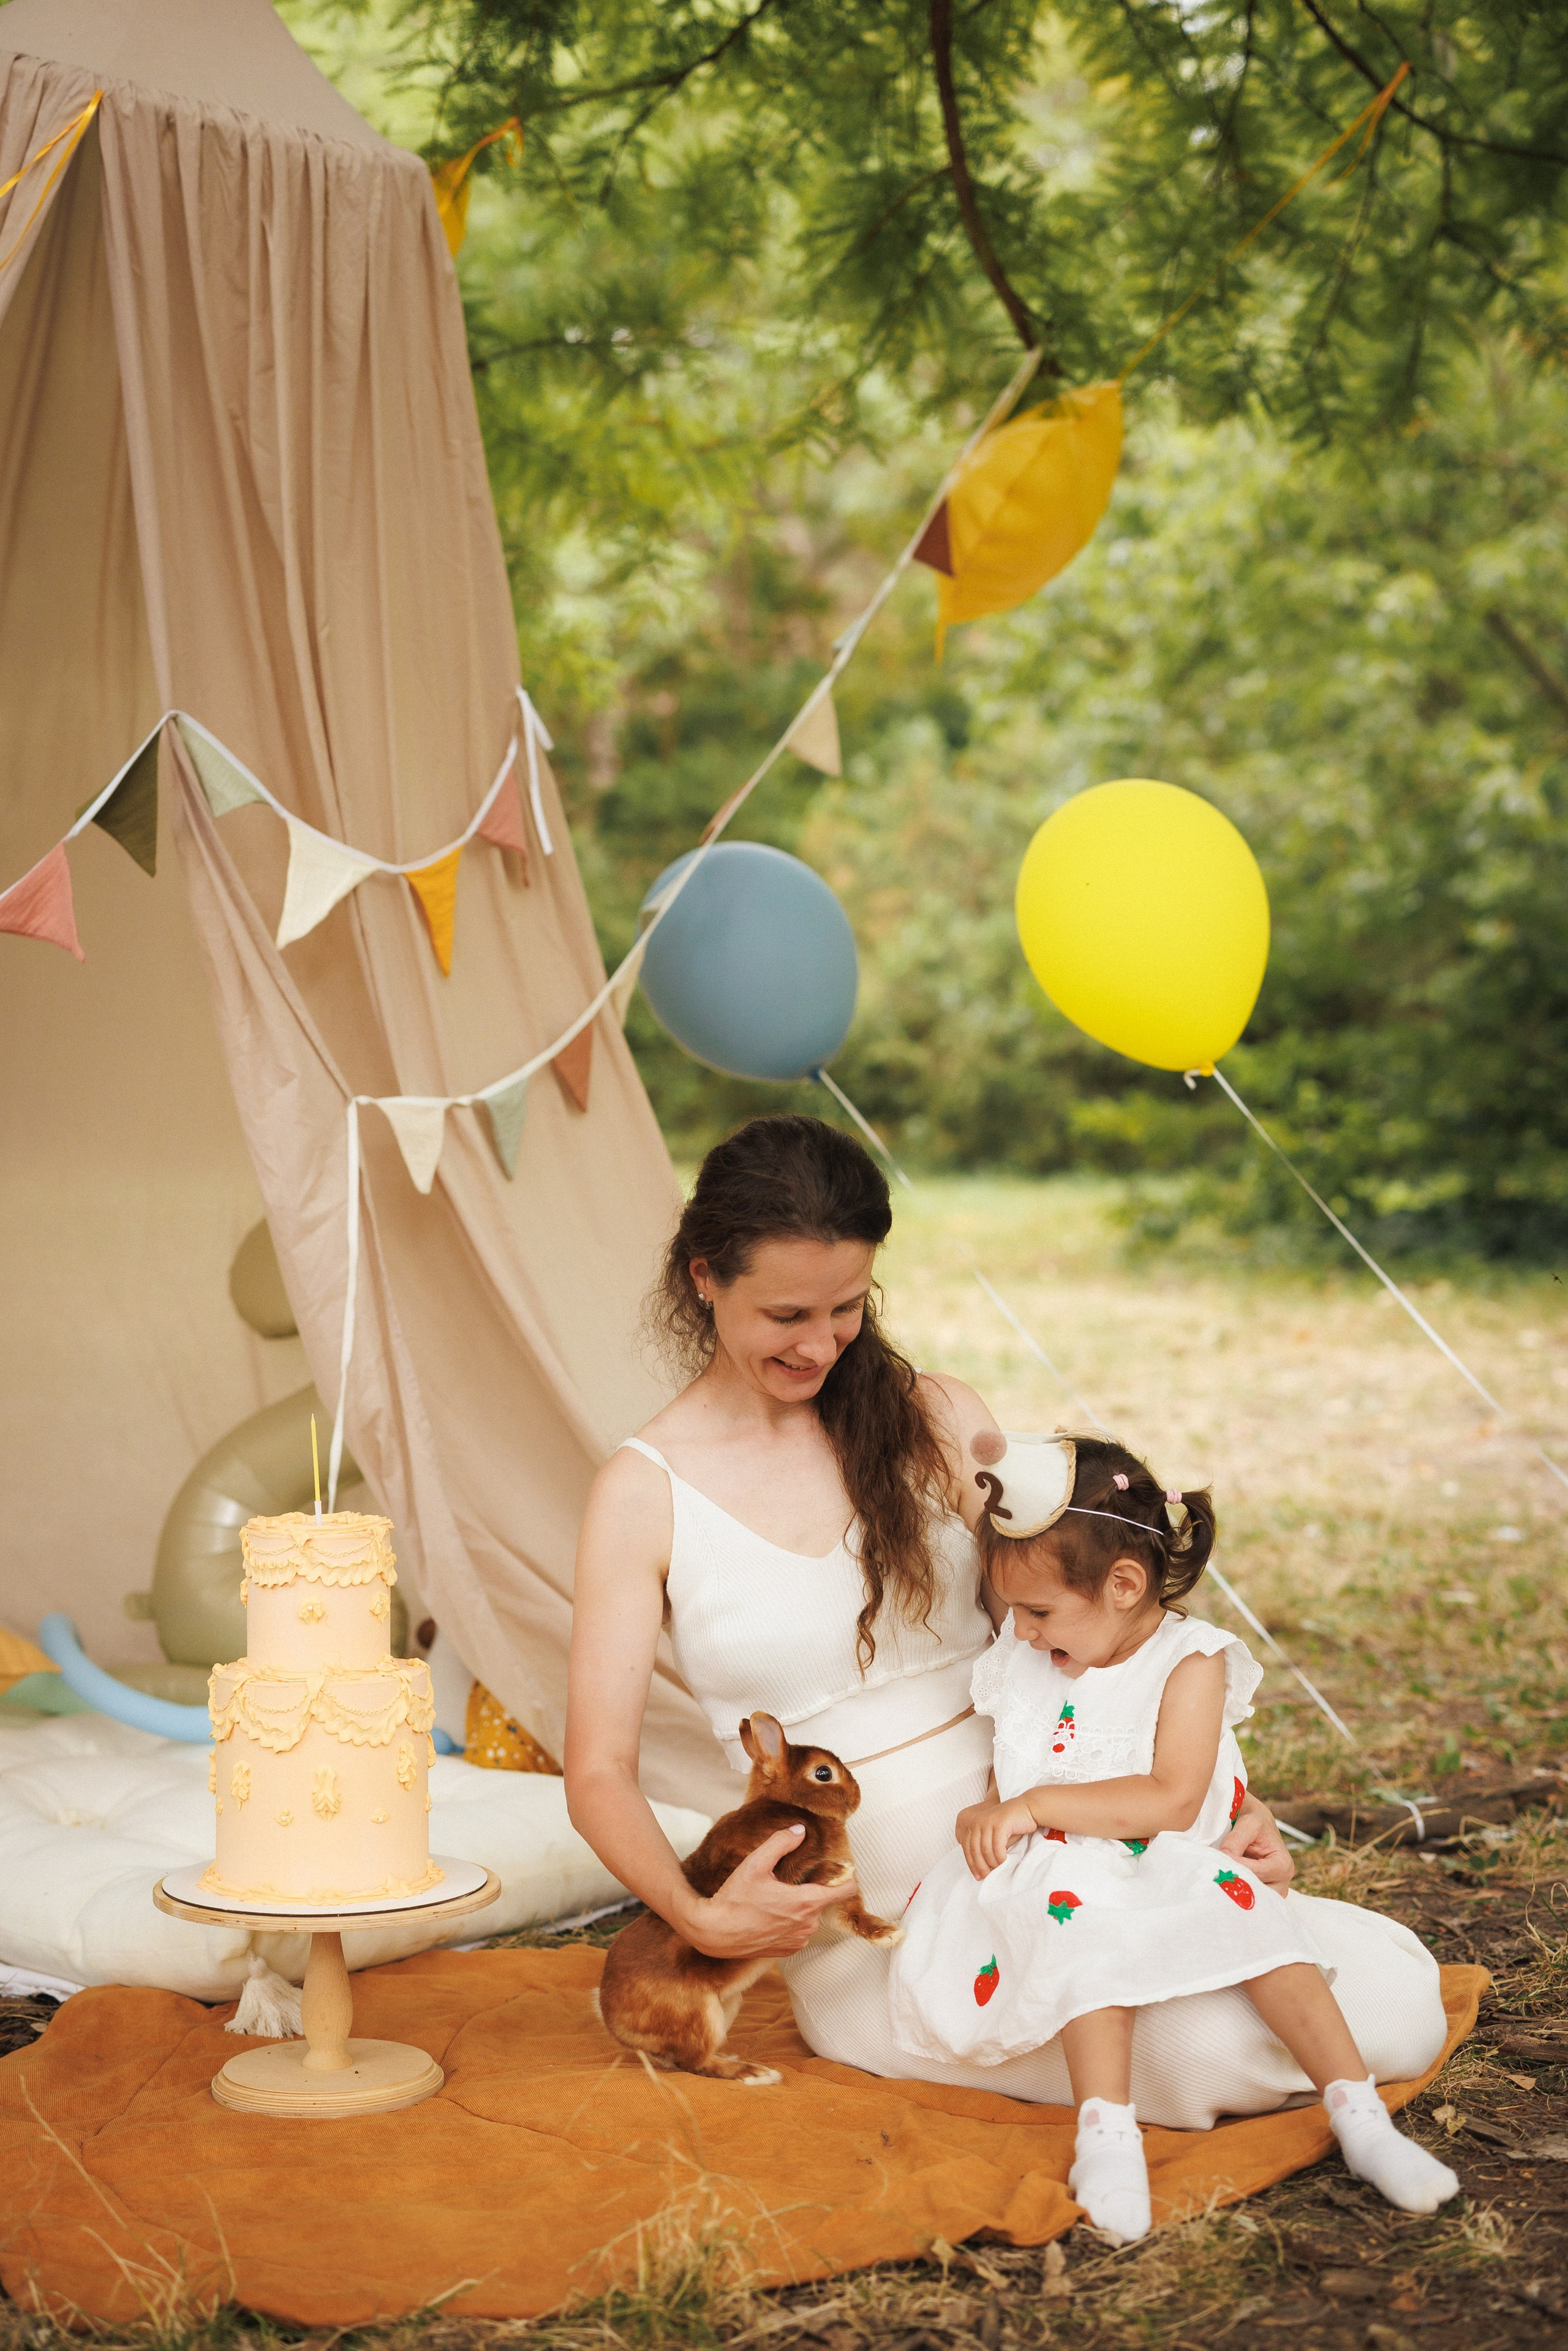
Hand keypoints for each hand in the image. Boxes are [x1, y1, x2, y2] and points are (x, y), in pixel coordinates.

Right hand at [684, 1827, 858, 1957]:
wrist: (714, 1932)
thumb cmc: (735, 1898)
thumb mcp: (755, 1863)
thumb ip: (781, 1843)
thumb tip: (800, 1830)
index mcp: (806, 1902)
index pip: (845, 1890)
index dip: (846, 1877)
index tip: (839, 1868)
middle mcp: (807, 1925)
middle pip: (822, 1900)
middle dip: (811, 1889)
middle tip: (788, 1881)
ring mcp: (798, 1940)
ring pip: (810, 1916)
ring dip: (799, 1907)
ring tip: (775, 1898)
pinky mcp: (787, 1950)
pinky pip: (798, 1932)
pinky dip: (790, 1922)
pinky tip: (770, 1915)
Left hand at [957, 1794, 1036, 1879]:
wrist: (1028, 1809)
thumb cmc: (1012, 1825)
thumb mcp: (994, 1836)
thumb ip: (985, 1848)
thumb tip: (981, 1868)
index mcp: (973, 1824)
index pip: (967, 1848)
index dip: (971, 1864)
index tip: (977, 1876)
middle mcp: (977, 1821)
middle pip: (974, 1850)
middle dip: (980, 1866)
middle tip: (987, 1876)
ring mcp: (988, 1821)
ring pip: (985, 1850)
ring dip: (992, 1863)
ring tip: (998, 1870)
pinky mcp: (1000, 1823)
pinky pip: (997, 1846)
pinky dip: (1000, 1857)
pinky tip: (1005, 1862)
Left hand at [1221, 1793, 1293, 1889]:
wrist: (1254, 1823)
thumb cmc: (1255, 1821)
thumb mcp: (1248, 1824)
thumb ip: (1236, 1841)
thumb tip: (1223, 1857)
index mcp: (1283, 1864)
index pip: (1259, 1872)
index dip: (1239, 1866)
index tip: (1221, 1858)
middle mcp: (1281, 1881)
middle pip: (1258, 1891)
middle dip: (1238, 1882)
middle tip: (1218, 1873)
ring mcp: (1271, 1890)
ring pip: (1251, 1898)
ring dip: (1235, 1889)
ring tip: (1219, 1878)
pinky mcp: (1259, 1893)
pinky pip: (1247, 1898)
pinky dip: (1234, 1892)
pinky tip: (1223, 1882)